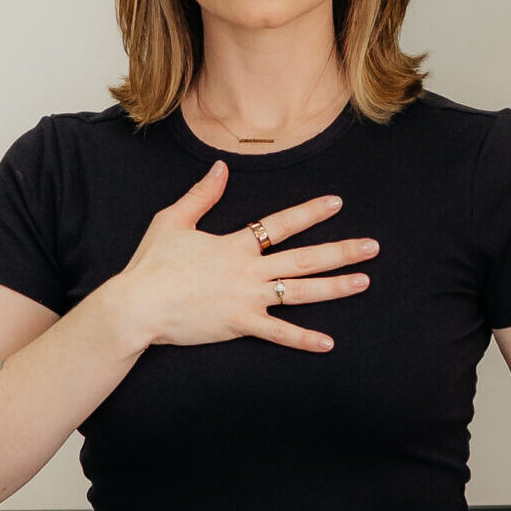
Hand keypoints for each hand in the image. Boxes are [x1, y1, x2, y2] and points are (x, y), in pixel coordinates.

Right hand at [112, 161, 379, 352]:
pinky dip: (304, 339)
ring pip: (300, 292)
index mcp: (235, 244)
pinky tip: (328, 342)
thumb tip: (221, 168)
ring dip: (335, 287)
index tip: (336, 203)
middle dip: (341, 251)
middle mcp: (248, 270)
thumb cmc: (151, 264)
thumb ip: (202, 194)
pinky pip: (279, 334)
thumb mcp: (173, 221)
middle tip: (373, 247)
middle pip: (304, 258)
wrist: (137, 305)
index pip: (281, 223)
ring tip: (363, 282)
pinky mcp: (240, 325)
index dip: (310, 212)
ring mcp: (247, 299)